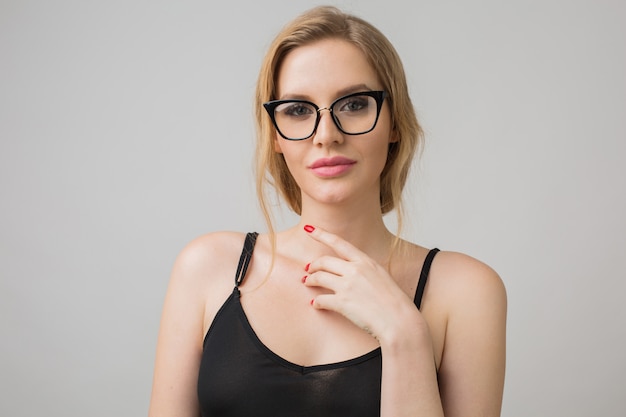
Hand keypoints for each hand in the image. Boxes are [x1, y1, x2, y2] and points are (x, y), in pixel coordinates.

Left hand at [302, 225, 416, 341]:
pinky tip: (315, 304)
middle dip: (313, 265)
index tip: (308, 228)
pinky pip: (321, 299)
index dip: (321, 234)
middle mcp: (355, 270)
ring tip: (307, 282)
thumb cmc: (394, 302)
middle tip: (308, 269)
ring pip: (318, 277)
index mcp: (366, 261)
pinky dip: (316, 302)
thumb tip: (349, 270)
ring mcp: (348, 286)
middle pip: (324, 261)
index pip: (339, 243)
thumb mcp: (381, 277)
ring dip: (310, 280)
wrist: (400, 321)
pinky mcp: (342, 303)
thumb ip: (365, 270)